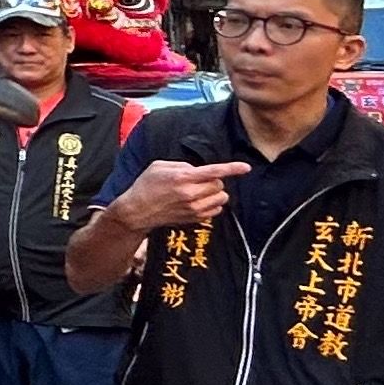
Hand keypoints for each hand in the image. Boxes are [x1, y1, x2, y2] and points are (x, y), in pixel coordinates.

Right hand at [119, 161, 248, 231]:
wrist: (137, 211)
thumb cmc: (146, 185)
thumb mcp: (159, 166)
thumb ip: (182, 165)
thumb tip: (197, 170)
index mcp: (182, 178)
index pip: (214, 172)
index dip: (232, 169)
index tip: (246, 168)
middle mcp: (190, 194)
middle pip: (219, 185)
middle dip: (214, 180)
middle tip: (199, 180)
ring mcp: (193, 208)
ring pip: (221, 198)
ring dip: (215, 192)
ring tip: (200, 191)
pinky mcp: (194, 218)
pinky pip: (216, 210)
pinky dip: (212, 204)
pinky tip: (199, 201)